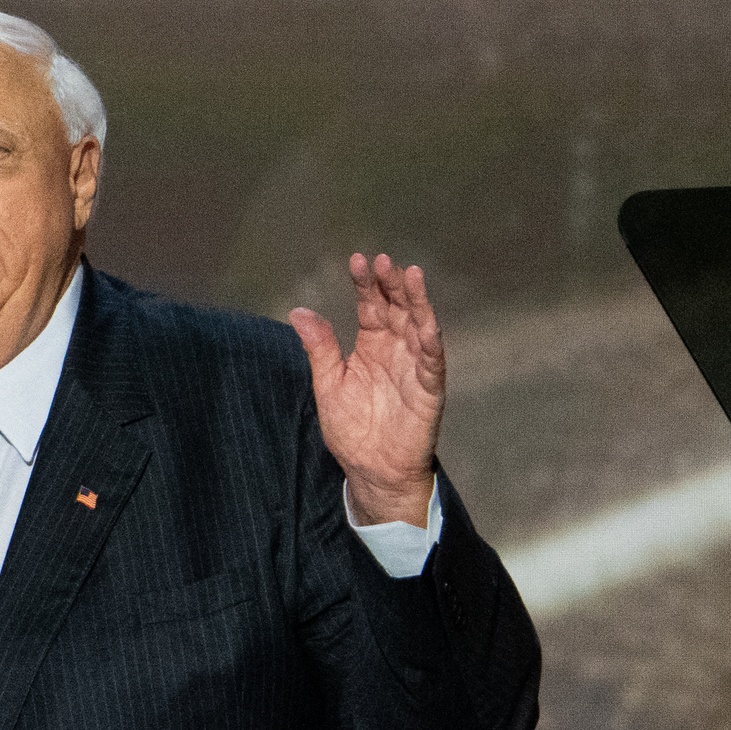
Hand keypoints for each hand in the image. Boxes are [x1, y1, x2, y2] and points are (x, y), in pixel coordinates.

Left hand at [287, 252, 442, 524]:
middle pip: (397, 308)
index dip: (365, 284)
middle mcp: (396, 349)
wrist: (372, 469)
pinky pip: (432, 362)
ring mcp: (414, 366)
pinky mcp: (429, 389)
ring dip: (416, 302)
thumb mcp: (329, 385)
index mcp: (371, 345)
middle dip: (390, 284)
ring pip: (419, 326)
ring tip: (410, 275)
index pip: (370, 305)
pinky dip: (431, 342)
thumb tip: (298, 312)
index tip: (357, 260)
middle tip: (382, 262)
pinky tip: (427, 323)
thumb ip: (320, 348)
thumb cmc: (352, 429)